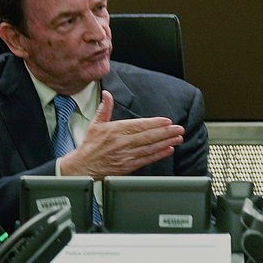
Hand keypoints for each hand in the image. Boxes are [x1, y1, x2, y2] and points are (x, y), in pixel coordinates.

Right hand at [58, 91, 184, 178]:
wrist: (83, 167)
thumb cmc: (90, 146)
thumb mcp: (95, 124)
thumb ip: (104, 109)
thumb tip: (107, 94)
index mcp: (115, 130)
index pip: (139, 125)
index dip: (154, 123)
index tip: (166, 121)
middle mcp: (122, 143)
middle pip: (148, 136)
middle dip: (166, 132)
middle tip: (179, 129)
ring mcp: (126, 155)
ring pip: (150, 147)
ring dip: (166, 142)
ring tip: (177, 138)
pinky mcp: (128, 166)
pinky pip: (146, 159)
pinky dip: (158, 155)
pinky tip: (168, 150)